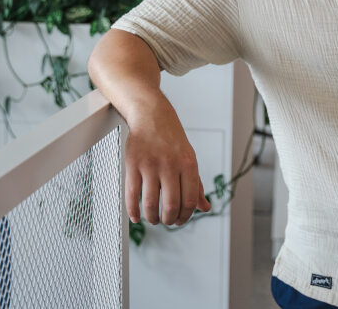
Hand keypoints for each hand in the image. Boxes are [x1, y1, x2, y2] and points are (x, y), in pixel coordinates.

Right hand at [124, 105, 211, 225]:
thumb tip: (205, 208)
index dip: (186, 216)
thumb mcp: (189, 159)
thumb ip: (197, 185)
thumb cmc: (172, 140)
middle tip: (166, 221)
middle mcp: (170, 164)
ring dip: (152, 218)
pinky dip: (133, 211)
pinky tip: (136, 216)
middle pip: (171, 205)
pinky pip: (132, 195)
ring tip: (153, 219)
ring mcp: (150, 164)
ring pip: (151, 204)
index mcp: (188, 164)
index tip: (180, 221)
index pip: (190, 200)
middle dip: (169, 220)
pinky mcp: (133, 164)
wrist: (151, 116)